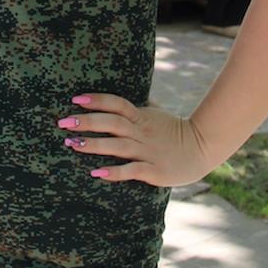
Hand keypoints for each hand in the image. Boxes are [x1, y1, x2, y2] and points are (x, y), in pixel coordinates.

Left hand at [57, 93, 209, 186]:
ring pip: (118, 145)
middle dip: (87, 121)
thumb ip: (140, 105)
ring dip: (94, 144)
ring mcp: (148, 151)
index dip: (97, 100)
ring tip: (72, 144)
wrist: (204, 147)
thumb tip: (124, 95)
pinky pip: (131, 170)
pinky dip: (114, 171)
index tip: (76, 99)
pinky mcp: (154, 170)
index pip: (117, 103)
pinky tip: (96, 172)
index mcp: (142, 116)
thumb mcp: (157, 113)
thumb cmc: (176, 130)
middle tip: (63, 122)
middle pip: (112, 123)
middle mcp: (142, 132)